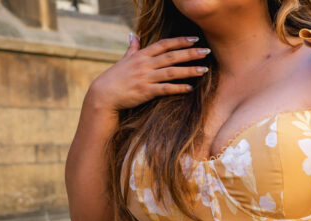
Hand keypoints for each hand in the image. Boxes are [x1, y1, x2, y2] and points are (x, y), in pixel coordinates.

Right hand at [86, 35, 209, 112]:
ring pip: (171, 72)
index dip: (180, 41)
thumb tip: (133, 35)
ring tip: (204, 70)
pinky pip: (165, 89)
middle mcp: (144, 64)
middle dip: (190, 53)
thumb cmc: (115, 77)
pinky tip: (190, 88)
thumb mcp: (124, 60)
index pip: (164, 44)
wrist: (103, 95)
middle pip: (171, 56)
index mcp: (141, 55)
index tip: (195, 39)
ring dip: (189, 70)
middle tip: (206, 51)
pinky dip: (178, 88)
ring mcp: (145, 78)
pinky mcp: (145, 92)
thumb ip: (132, 48)